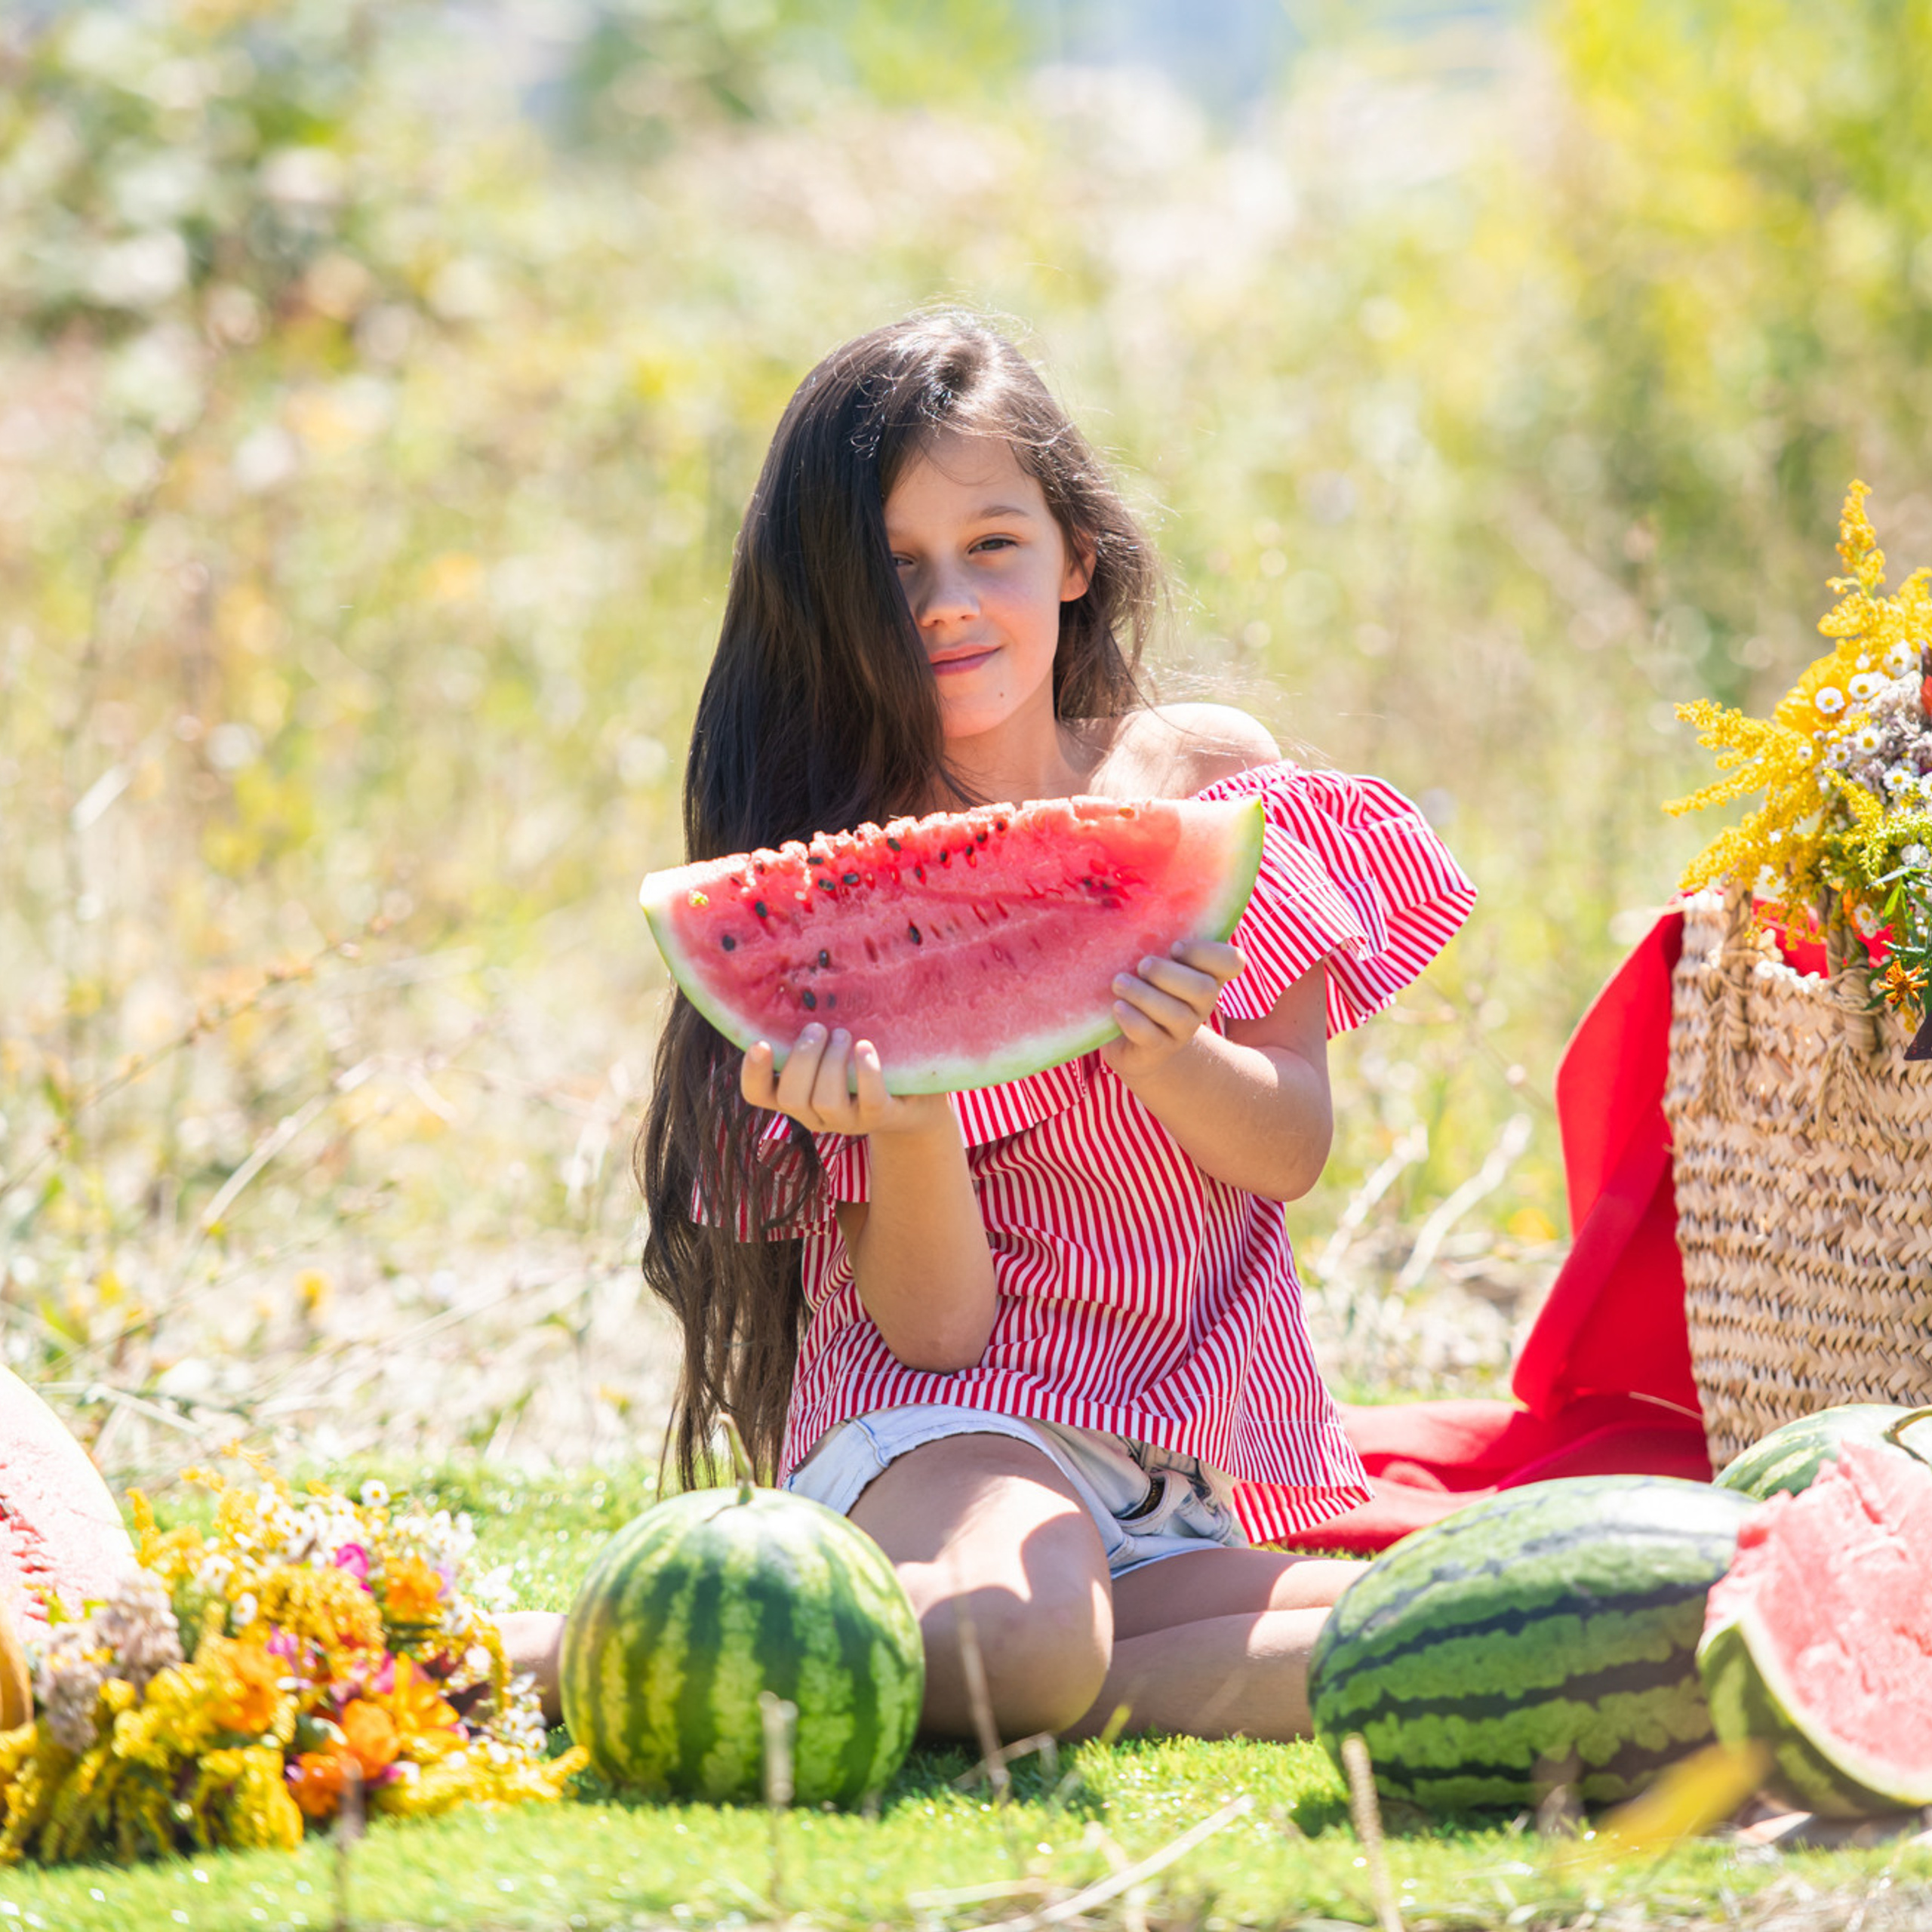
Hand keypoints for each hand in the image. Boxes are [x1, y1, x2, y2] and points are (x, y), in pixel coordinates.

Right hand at [741, 1026, 953, 1138]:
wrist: (913, 1098)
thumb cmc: (860, 1061)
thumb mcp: (831, 1048)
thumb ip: (811, 1031)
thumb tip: (800, 981)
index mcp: (795, 1094)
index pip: (758, 1094)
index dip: (753, 1073)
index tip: (760, 1043)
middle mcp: (815, 1113)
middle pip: (791, 1096)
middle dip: (803, 1057)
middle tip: (819, 1028)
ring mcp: (847, 1120)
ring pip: (825, 1100)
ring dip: (832, 1062)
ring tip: (844, 1034)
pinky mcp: (880, 1116)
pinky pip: (869, 1099)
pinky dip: (866, 1070)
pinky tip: (865, 1047)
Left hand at [1099, 939, 1246, 1084]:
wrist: (1129, 1037)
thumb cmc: (1143, 985)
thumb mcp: (1153, 960)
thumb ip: (1155, 938)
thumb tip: (1132, 903)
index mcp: (1206, 974)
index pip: (1232, 962)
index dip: (1207, 952)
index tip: (1175, 947)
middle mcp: (1201, 1004)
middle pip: (1204, 989)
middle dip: (1168, 974)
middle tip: (1141, 965)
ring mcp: (1182, 1029)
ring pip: (1177, 1015)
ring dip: (1144, 994)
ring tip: (1119, 983)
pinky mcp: (1158, 1049)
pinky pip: (1151, 1036)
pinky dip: (1133, 1019)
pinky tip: (1117, 1007)